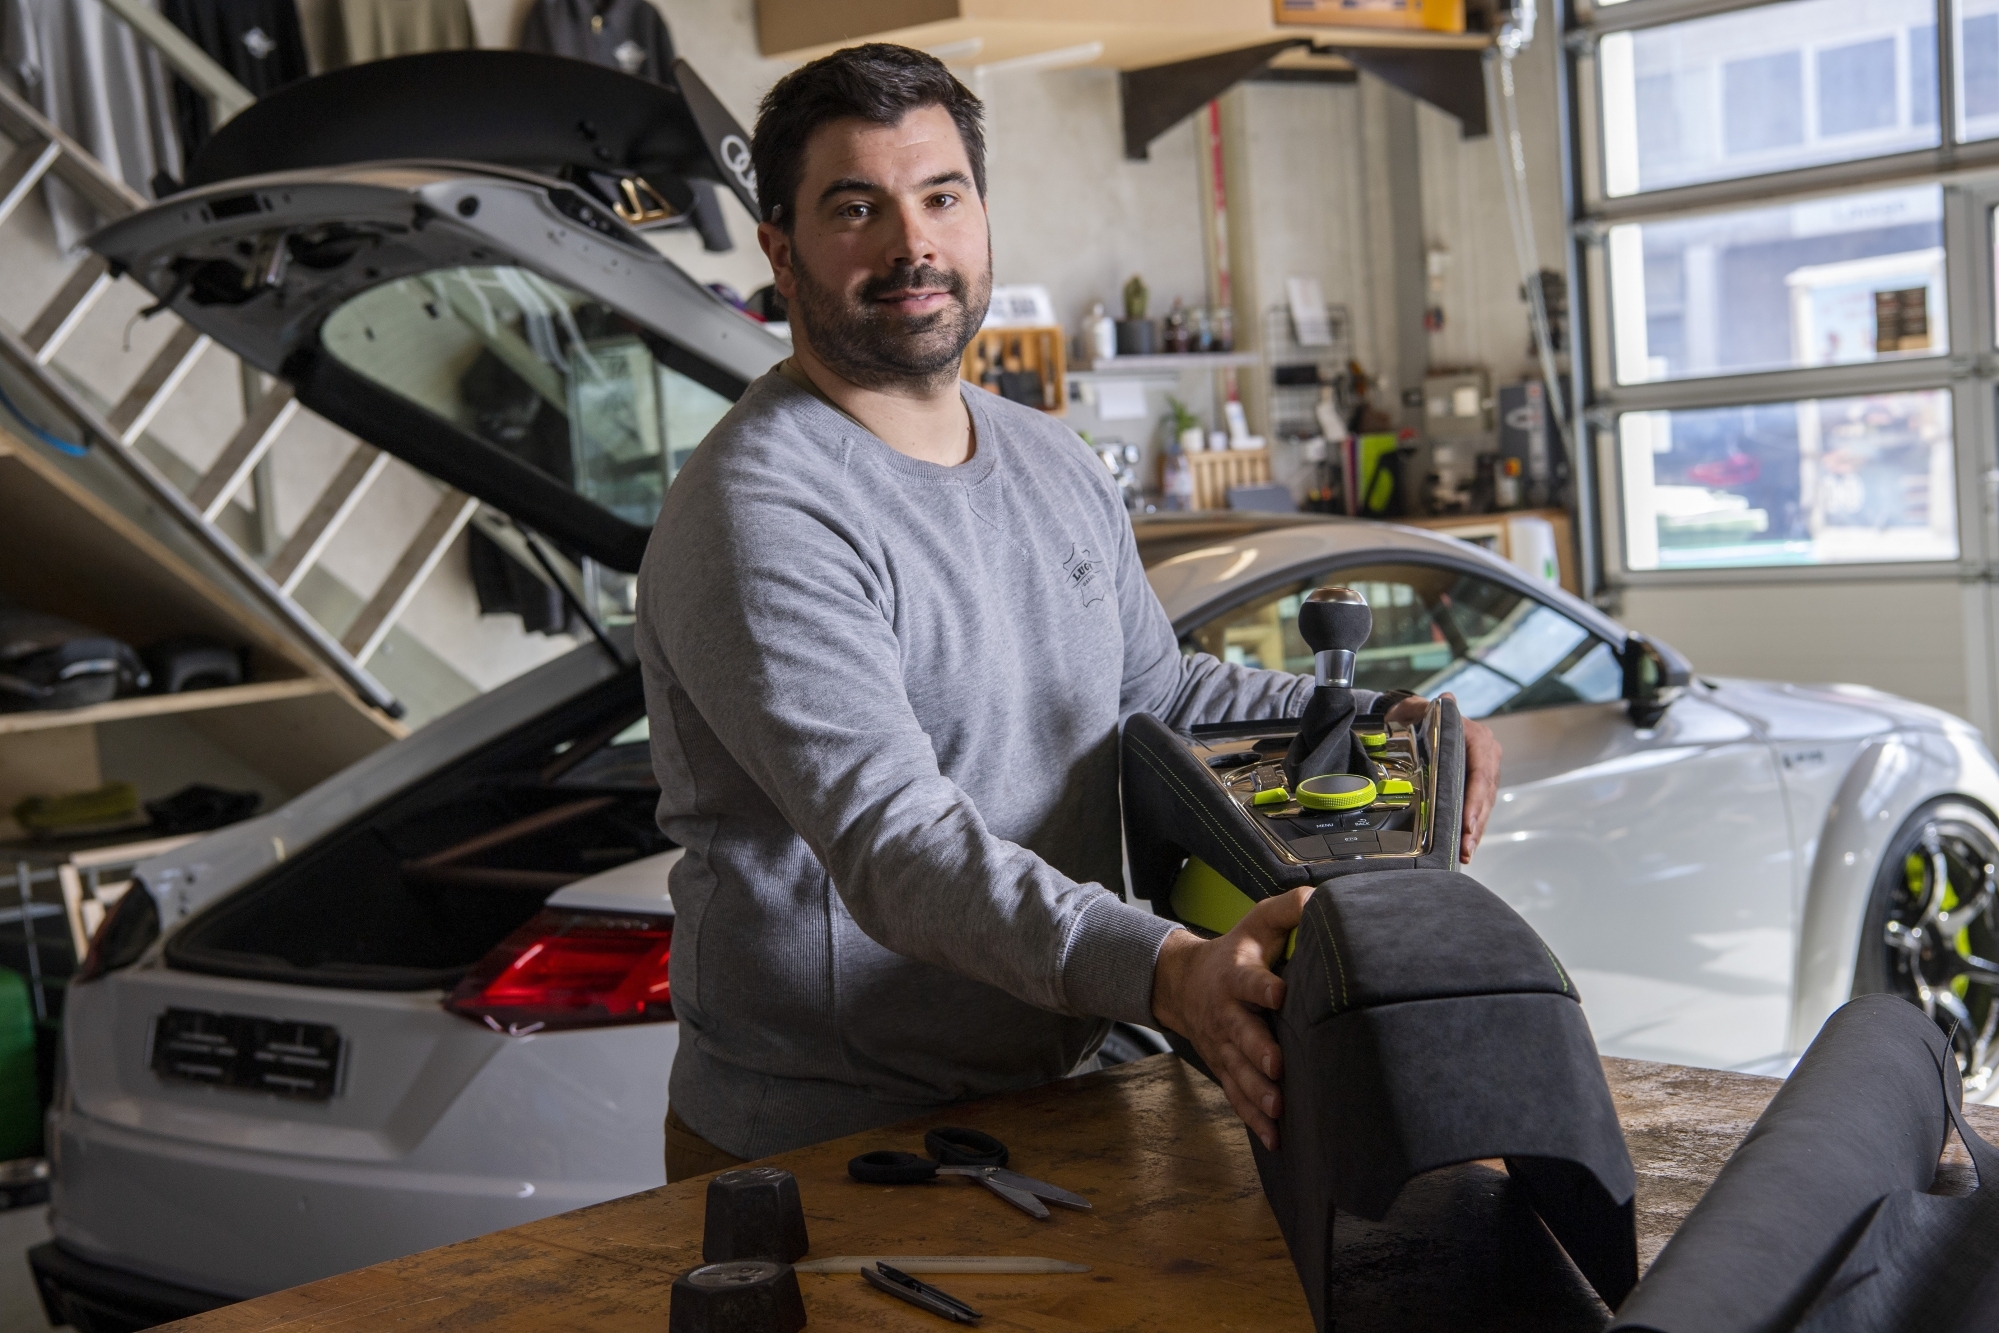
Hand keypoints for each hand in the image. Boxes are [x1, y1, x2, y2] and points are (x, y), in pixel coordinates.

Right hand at [1150, 886, 1312, 1149]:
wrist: (1182, 982)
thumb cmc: (1235, 950)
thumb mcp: (1257, 921)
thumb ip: (1289, 909)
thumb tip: (1321, 898)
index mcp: (1236, 975)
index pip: (1249, 980)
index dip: (1263, 987)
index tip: (1280, 994)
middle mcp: (1226, 1013)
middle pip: (1241, 1034)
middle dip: (1258, 1052)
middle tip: (1277, 1068)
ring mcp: (1222, 1044)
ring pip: (1237, 1071)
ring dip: (1256, 1092)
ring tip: (1278, 1110)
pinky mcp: (1224, 1067)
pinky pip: (1236, 1095)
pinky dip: (1253, 1118)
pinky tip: (1274, 1137)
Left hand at [1386, 693, 1500, 863]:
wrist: (1412, 718)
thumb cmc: (1414, 716)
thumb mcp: (1416, 709)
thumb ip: (1428, 707)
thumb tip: (1445, 700)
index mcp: (1478, 739)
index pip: (1481, 773)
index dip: (1476, 800)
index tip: (1468, 822)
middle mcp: (1487, 755)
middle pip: (1485, 795)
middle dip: (1476, 823)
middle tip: (1466, 847)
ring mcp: (1484, 772)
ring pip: (1484, 805)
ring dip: (1475, 831)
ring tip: (1466, 853)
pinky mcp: (1476, 785)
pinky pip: (1477, 808)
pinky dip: (1471, 827)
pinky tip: (1465, 847)